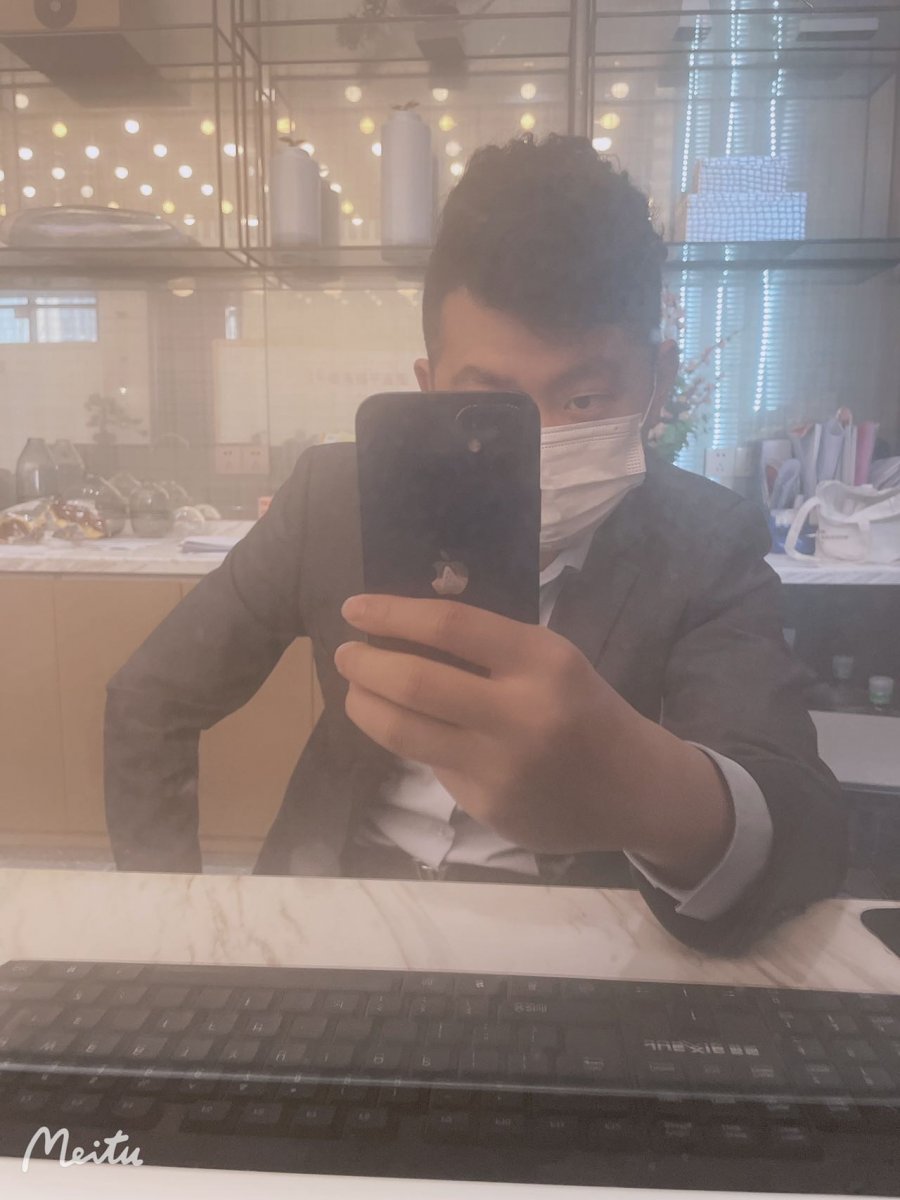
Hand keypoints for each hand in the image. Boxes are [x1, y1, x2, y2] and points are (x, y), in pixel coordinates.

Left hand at [334, 594, 730, 873]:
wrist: (635, 789)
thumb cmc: (585, 709)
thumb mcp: (551, 662)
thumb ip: (487, 651)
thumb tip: (401, 632)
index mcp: (542, 660)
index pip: (448, 626)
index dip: (391, 614)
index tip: (355, 608)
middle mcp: (521, 714)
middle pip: (413, 682)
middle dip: (364, 664)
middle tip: (346, 654)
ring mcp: (501, 767)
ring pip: (403, 732)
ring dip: (364, 706)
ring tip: (356, 692)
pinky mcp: (487, 807)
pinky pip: (431, 765)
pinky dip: (412, 742)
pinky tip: (413, 732)